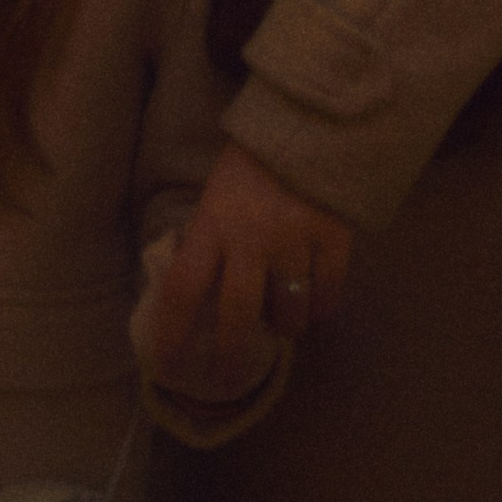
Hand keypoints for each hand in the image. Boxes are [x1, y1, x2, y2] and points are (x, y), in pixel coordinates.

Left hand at [140, 138, 351, 407]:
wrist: (310, 121)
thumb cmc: (253, 165)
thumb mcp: (217, 197)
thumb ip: (211, 242)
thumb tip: (201, 301)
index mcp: (213, 224)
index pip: (184, 289)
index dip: (175, 334)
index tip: (169, 366)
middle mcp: (251, 237)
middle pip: (237, 313)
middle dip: (231, 355)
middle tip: (229, 379)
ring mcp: (295, 238)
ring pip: (288, 309)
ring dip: (285, 325)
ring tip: (283, 324)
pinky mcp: (332, 236)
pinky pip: (327, 291)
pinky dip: (321, 306)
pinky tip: (315, 305)